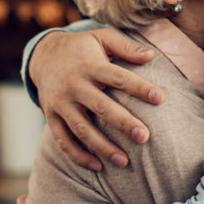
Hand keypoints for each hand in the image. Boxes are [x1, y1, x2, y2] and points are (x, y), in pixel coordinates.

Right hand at [29, 28, 164, 169]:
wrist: (43, 54)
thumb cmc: (82, 47)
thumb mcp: (102, 37)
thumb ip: (126, 46)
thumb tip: (151, 55)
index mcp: (90, 65)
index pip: (118, 77)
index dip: (139, 88)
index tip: (160, 98)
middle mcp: (74, 85)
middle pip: (101, 106)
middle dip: (123, 123)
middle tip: (145, 137)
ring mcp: (60, 103)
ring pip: (81, 129)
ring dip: (102, 147)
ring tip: (124, 161)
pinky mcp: (51, 116)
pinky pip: (63, 140)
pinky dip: (78, 155)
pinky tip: (98, 166)